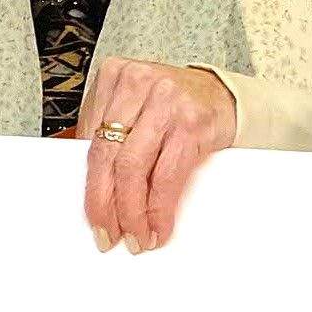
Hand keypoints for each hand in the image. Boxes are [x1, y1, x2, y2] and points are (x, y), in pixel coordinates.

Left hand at [76, 58, 237, 252]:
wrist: (222, 95)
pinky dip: (160, 208)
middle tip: (107, 234)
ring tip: (135, 235)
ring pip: (134, 169)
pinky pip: (167, 177)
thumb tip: (93, 190)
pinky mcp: (192, 124)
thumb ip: (110, 135)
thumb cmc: (172, 105)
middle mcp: (139, 84)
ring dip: (132, 212)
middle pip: (108, 156)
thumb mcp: (133, 107)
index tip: (93, 217)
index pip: (90, 142)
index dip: (88, 187)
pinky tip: (159, 224)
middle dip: (105, 205)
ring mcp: (166, 103)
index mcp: (115, 76)